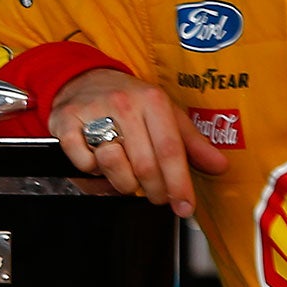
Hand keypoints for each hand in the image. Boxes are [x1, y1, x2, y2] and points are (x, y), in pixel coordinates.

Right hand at [48, 68, 228, 213]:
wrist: (85, 80)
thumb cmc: (131, 100)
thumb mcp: (166, 114)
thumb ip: (192, 142)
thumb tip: (219, 166)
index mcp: (153, 100)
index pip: (170, 150)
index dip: (179, 183)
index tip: (184, 206)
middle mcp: (124, 103)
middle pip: (144, 164)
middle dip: (153, 190)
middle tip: (155, 195)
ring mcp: (93, 111)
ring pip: (113, 165)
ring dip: (122, 182)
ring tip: (127, 175)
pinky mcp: (67, 121)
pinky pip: (83, 162)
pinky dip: (92, 170)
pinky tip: (99, 159)